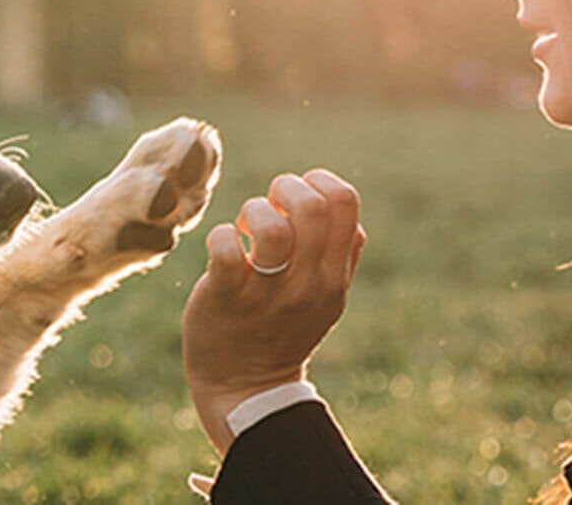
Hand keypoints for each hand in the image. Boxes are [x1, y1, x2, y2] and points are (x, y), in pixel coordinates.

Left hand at [182, 169, 366, 452]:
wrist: (246, 389)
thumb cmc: (283, 331)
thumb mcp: (327, 300)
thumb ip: (342, 258)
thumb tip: (350, 219)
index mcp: (334, 276)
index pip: (346, 202)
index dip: (319, 182)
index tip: (297, 199)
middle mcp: (307, 284)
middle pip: (312, 206)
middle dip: (285, 188)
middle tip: (269, 207)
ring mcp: (266, 293)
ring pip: (272, 229)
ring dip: (253, 211)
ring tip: (244, 227)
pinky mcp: (225, 298)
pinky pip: (225, 250)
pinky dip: (221, 236)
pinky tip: (222, 246)